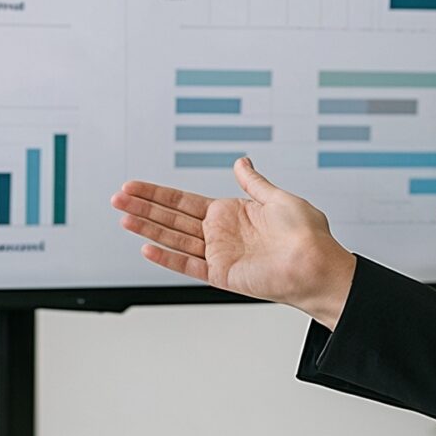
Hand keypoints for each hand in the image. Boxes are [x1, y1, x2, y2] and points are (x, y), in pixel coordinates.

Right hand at [112, 158, 358, 324]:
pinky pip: (188, 264)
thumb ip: (254, 182)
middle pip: (172, 217)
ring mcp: (218, 254)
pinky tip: (147, 247)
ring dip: (148, 228)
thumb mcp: (279, 197)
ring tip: (123, 218)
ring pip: (174, 238)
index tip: (133, 187)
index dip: (157, 193)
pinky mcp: (222, 274)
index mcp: (230, 212)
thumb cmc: (307, 235)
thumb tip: (241, 162)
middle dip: (143, 207)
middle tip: (117, 198)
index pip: (183, 200)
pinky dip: (168, 257)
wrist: (318, 265)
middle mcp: (220, 233)